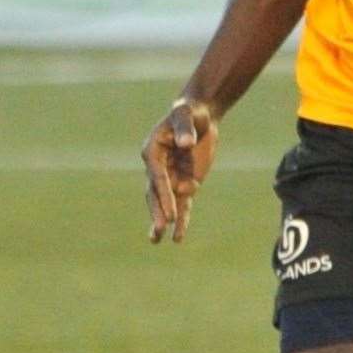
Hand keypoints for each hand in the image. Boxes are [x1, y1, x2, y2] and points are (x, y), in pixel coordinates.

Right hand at [141, 98, 217, 243]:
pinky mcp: (185, 183)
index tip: (171, 212)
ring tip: (156, 240)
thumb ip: (185, 127)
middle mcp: (157, 167)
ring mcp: (171, 177)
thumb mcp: (186, 114)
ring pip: (166, 203)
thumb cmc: (189, 112)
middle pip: (156, 193)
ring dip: (162, 220)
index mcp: (152, 151)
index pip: (158, 177)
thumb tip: (185, 144)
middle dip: (158, 211)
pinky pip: (182, 204)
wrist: (200, 116)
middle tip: (160, 229)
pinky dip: (181, 220)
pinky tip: (178, 237)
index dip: (164, 194)